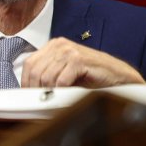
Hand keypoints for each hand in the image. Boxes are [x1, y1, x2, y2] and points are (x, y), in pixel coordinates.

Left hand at [21, 37, 144, 87]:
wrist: (119, 76)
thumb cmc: (92, 76)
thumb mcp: (65, 72)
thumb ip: (48, 74)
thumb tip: (29, 90)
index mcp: (53, 46)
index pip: (29, 64)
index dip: (26, 82)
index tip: (28, 96)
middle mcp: (59, 45)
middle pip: (35, 71)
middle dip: (36, 89)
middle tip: (42, 100)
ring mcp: (69, 51)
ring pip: (46, 77)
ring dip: (50, 91)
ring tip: (56, 98)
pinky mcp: (78, 60)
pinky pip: (61, 81)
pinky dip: (61, 91)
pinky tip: (67, 94)